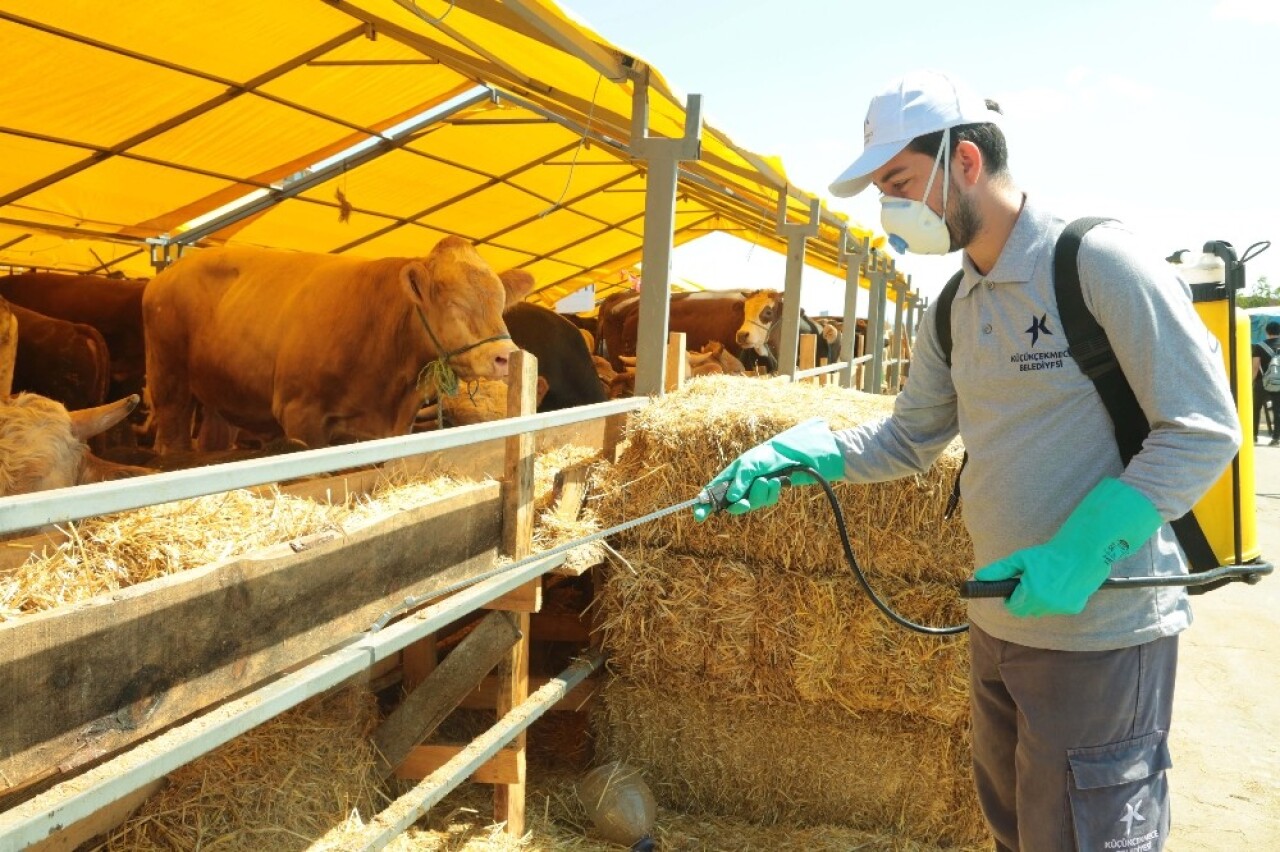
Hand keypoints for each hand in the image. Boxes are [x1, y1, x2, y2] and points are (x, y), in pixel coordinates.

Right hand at [692, 419, 844, 520]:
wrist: (800, 456)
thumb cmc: (772, 454)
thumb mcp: (752, 463)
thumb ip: (739, 480)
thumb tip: (730, 499)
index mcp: (733, 472)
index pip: (714, 489)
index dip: (705, 502)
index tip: (698, 515)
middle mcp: (742, 482)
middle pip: (731, 502)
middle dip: (738, 504)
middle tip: (743, 504)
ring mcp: (755, 489)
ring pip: (750, 504)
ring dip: (760, 495)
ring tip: (769, 481)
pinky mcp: (769, 494)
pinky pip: (765, 502)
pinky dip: (770, 494)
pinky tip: (777, 483)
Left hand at [974, 478, 1163, 616]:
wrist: (1083, 551)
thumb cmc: (1050, 554)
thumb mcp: (1021, 559)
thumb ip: (1000, 570)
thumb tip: (980, 577)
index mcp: (1031, 594)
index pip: (1013, 607)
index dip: (1011, 598)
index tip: (1014, 588)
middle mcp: (1047, 605)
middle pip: (1027, 611)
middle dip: (1024, 599)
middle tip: (1030, 582)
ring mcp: (1062, 608)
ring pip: (1043, 610)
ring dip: (1040, 601)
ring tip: (1047, 580)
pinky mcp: (1075, 607)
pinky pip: (1058, 608)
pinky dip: (1056, 600)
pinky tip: (1061, 584)